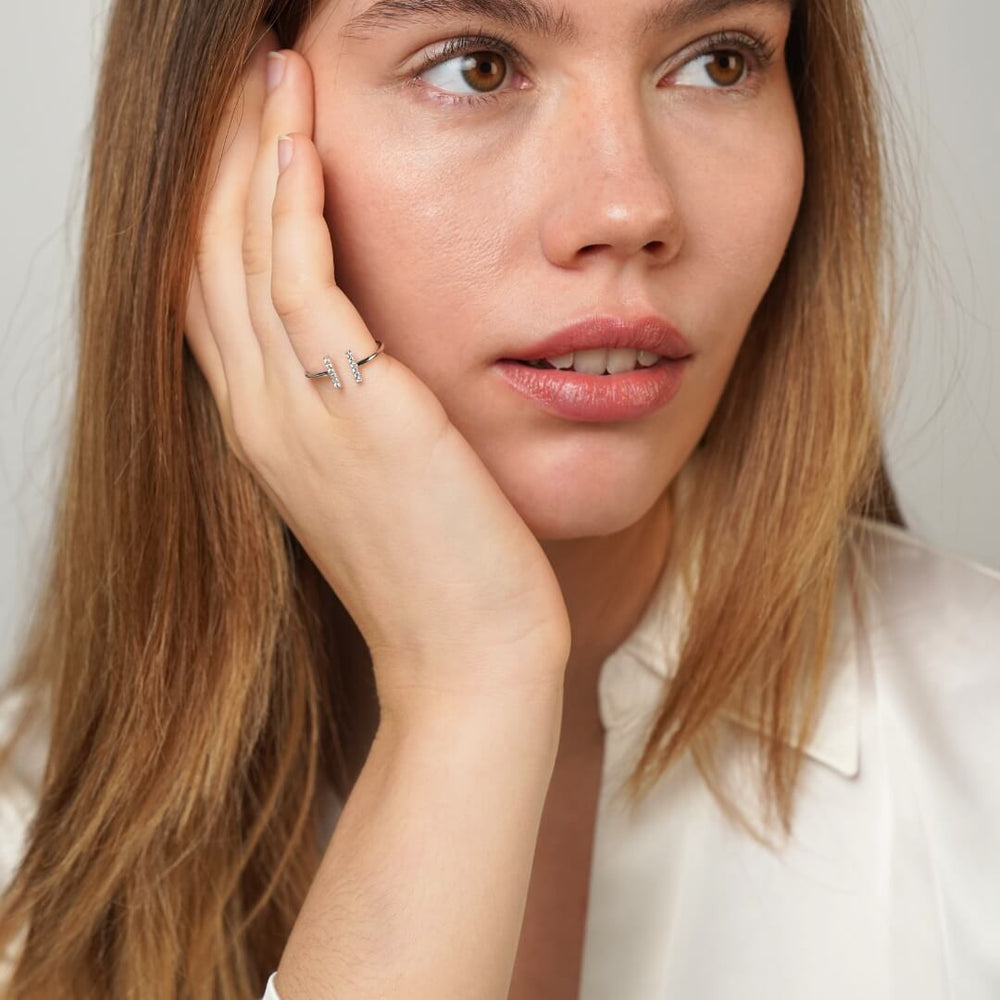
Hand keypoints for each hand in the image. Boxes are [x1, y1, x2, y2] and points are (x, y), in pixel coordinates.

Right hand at [183, 33, 570, 714]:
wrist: (468, 658)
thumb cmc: (442, 576)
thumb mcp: (382, 486)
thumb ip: (359, 419)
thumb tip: (375, 363)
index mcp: (269, 433)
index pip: (216, 295)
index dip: (220, 208)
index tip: (248, 139)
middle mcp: (263, 417)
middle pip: (209, 258)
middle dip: (223, 160)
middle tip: (247, 82)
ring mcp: (296, 415)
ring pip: (242, 255)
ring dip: (252, 156)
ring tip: (272, 77)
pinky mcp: (353, 409)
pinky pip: (300, 282)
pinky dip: (293, 205)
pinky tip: (303, 142)